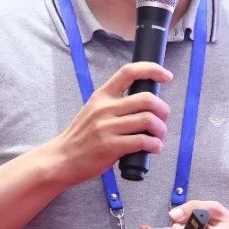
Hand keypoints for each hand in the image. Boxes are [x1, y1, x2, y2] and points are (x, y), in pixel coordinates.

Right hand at [43, 61, 172, 186]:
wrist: (62, 159)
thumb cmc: (82, 137)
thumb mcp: (93, 110)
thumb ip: (114, 104)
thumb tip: (146, 103)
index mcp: (102, 96)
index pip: (129, 72)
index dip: (152, 70)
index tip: (166, 75)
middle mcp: (105, 108)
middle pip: (147, 99)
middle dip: (163, 110)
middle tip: (163, 120)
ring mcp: (107, 127)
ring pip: (148, 120)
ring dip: (161, 130)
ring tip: (159, 137)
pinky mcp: (110, 147)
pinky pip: (143, 141)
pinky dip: (155, 145)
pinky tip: (154, 148)